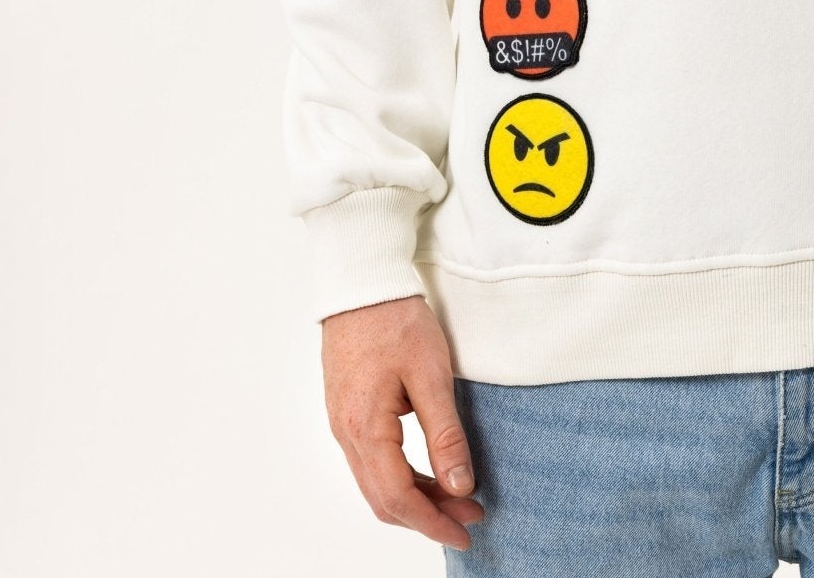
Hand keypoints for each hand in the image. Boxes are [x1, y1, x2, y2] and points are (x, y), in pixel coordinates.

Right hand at [321, 293, 485, 552]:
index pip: (398, 497)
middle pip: (384, 498)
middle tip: (470, 516)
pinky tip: (429, 472)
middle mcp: (346, 434)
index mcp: (365, 428)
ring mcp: (343, 425)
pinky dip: (401, 477)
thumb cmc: (395, 320)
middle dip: (428, 515)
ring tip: (457, 496)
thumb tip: (460, 485)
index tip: (464, 531)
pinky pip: (372, 462)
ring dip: (415, 498)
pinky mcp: (348, 412)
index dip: (432, 522)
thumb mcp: (431, 375)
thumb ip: (445, 435)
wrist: (362, 283)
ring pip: (377, 483)